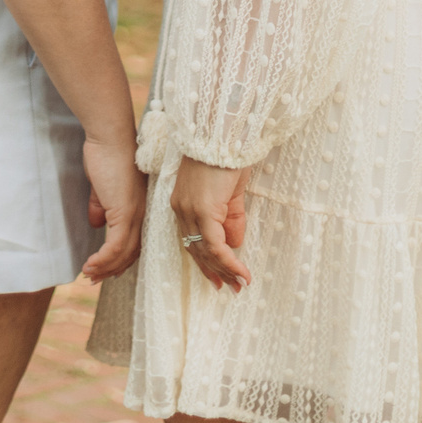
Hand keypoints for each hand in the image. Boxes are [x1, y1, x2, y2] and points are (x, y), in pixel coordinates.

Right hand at [79, 132, 146, 281]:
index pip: (133, 243)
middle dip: (111, 269)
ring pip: (123, 253)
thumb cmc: (106, 155)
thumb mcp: (102, 186)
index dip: (119, 259)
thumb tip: (97, 223)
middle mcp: (140, 214)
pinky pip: (115, 246)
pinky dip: (103, 259)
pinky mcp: (124, 212)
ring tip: (88, 274)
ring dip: (105, 267)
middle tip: (94, 278)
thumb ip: (101, 205)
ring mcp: (134, 214)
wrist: (110, 136)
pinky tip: (90, 263)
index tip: (103, 268)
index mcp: (138, 208)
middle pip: (130, 253)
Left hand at [170, 156, 251, 291]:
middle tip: (231, 288)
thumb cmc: (227, 157)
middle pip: (196, 250)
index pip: (192, 241)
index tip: (218, 278)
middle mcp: (181, 209)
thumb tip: (234, 244)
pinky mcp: (202, 209)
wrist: (224, 134)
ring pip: (205, 250)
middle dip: (215, 271)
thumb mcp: (230, 193)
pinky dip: (228, 261)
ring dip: (224, 270)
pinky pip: (214, 244)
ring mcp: (189, 210)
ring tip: (239, 284)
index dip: (205, 261)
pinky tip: (241, 272)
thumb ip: (230, 218)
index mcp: (184, 204)